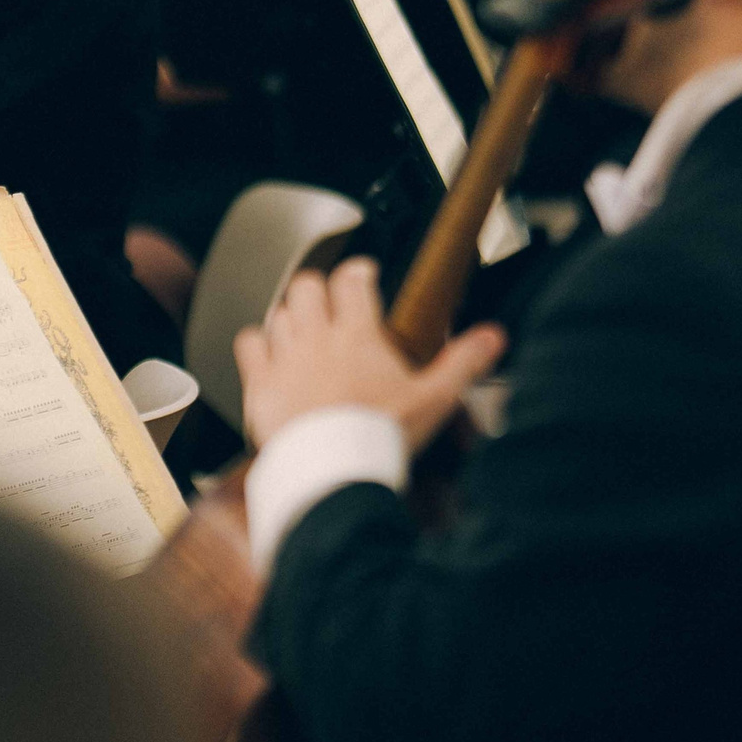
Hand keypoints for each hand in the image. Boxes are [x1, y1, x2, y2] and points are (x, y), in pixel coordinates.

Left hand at [234, 259, 506, 450]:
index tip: (363, 276)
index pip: (352, 279)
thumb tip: (493, 337)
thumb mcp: (434, 399)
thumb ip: (463, 363)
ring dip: (291, 318)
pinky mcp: (260, 381)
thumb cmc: (382, 435)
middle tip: (330, 304)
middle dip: (319, 290)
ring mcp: (286, 357)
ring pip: (279, 312)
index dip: (358, 271)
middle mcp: (318, 337)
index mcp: (359, 335)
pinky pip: (248, 342)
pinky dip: (256, 344)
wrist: (335, 469)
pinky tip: (268, 355)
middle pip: (308, 286)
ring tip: (304, 332)